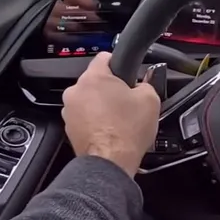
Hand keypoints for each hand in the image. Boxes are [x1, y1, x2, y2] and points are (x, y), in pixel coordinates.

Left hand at [61, 53, 159, 176]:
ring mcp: (70, 110)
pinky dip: (94, 120)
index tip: (126, 73)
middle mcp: (76, 90)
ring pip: (88, 99)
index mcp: (94, 77)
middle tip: (127, 100)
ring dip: (100, 104)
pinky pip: (83, 116)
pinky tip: (108, 129)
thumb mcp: (150, 99)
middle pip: (95, 80)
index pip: (105, 56)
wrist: (110, 163)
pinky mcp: (69, 127)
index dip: (119, 63)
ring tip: (118, 118)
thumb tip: (144, 83)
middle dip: (110, 88)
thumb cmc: (126, 132)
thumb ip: (147, 82)